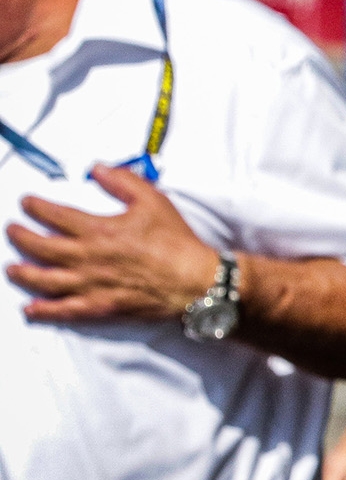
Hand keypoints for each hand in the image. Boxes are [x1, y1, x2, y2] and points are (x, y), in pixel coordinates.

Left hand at [6, 166, 219, 321]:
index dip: (36, 208)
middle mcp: (88, 259)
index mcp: (100, 231)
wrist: (194, 281)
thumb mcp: (154, 201)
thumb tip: (99, 169)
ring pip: (43, 279)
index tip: (28, 203)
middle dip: (20, 237)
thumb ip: (123, 181)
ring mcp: (90, 285)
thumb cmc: (177, 244)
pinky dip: (43, 310)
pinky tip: (31, 308)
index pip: (56, 216)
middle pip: (41, 247)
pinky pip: (62, 310)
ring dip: (22, 273)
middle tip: (13, 230)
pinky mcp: (99, 307)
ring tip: (12, 268)